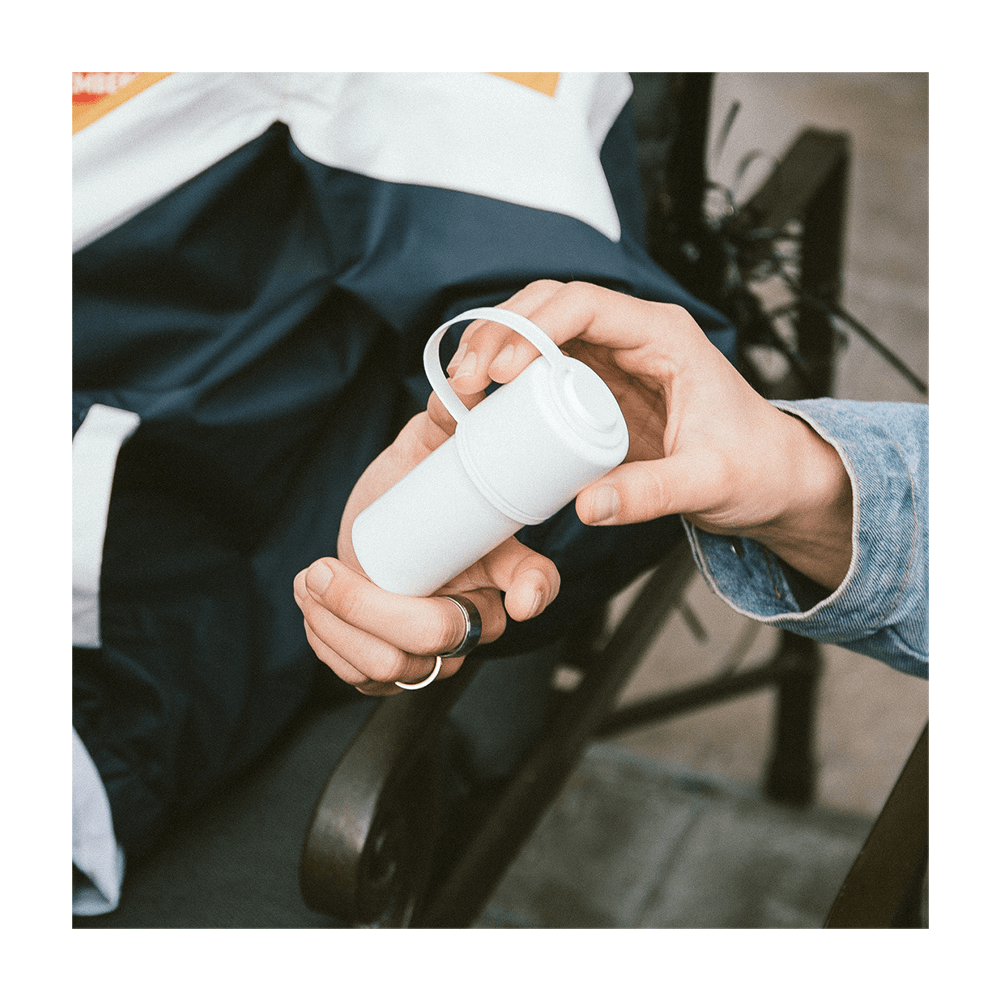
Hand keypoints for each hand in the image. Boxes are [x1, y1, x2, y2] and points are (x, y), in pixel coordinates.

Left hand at [293, 388, 559, 694]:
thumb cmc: (400, 495)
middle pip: (444, 633)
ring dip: (337, 623)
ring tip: (309, 580)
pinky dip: (325, 640)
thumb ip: (441, 420)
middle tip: (323, 571)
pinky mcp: (397, 669)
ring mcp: (437, 649)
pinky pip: (365, 677)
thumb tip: (459, 383)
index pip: (534, 583)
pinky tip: (312, 606)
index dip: (533, 593)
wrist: (363, 535)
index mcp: (498, 562)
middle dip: (371, 608)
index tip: (521, 598)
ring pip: (397, 662)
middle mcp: (474, 613)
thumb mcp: (418, 452)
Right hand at [447, 280, 852, 590]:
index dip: (535, 329)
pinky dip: (507, 378)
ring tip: (459, 388)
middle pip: (551, 305)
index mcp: (665, 336)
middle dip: (500, 332)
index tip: (501, 370)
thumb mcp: (709, 482)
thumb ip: (651, 494)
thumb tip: (586, 506)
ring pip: (539, 330)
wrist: (769, 479)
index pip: (588, 305)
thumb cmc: (754, 467)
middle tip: (464, 377)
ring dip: (494, 350)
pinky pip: (542, 368)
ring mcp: (613, 359)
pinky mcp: (598, 387)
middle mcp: (634, 335)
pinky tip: (481, 403)